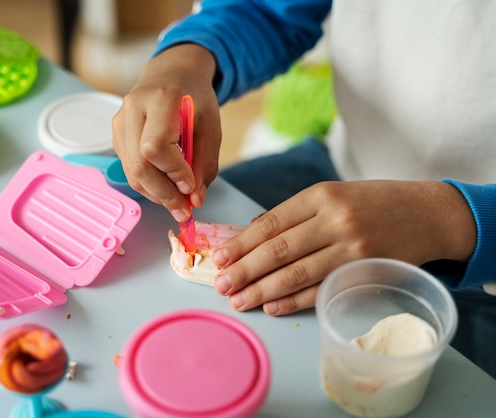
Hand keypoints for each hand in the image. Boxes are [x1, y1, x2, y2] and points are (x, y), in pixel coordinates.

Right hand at [112, 44, 221, 220]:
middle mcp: (132, 109)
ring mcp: (120, 122)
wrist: (170, 75)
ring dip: (155, 193)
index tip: (190, 186)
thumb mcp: (210, 127)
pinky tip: (165, 185)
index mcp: (159, 100)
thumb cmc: (193, 100)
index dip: (172, 172)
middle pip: (139, 164)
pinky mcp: (116, 134)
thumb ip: (205, 164)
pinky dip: (148, 183)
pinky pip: (129, 167)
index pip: (155, 147)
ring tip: (177, 201)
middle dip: (162, 193)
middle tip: (183, 210)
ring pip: (131, 171)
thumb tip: (195, 200)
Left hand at [212, 180, 476, 315]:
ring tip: (239, 301)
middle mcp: (334, 220)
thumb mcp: (333, 196)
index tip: (219, 258)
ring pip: (296, 273)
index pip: (271, 223)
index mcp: (320, 196)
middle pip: (278, 250)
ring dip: (263, 291)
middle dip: (244, 270)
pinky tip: (272, 307)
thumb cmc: (372, 204)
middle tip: (221, 285)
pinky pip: (321, 291)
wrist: (427, 214)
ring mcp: (351, 248)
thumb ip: (295, 216)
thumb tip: (251, 236)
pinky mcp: (364, 272)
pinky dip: (293, 301)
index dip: (241, 243)